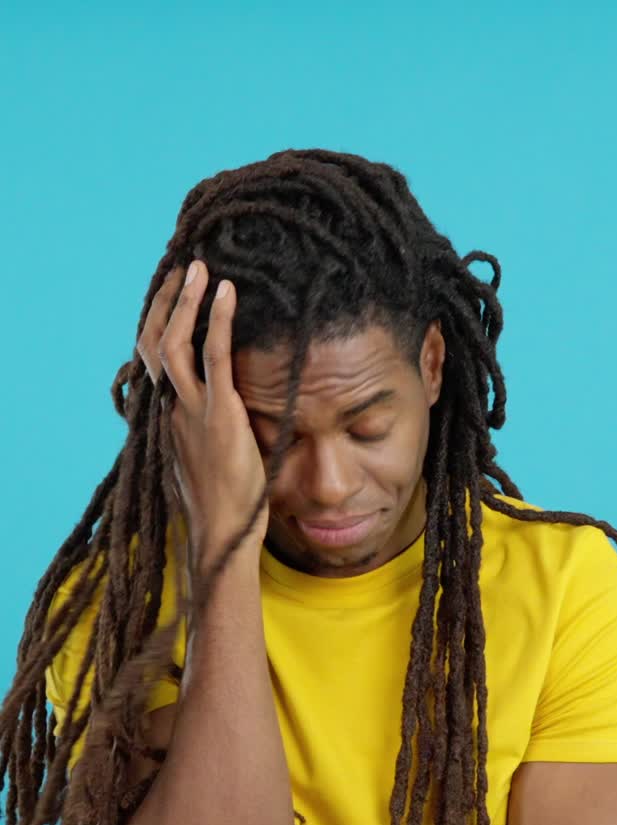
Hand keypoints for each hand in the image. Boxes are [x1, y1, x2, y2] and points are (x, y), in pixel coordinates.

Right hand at [136, 260, 268, 566]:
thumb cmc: (226, 501)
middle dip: (164, 303)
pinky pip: (215, 358)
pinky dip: (218, 320)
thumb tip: (233, 409)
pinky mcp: (219, 415)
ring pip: (172, 343)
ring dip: (185, 301)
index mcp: (167, 418)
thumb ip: (212, 427)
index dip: (158, 324)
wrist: (224, 532)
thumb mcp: (211, 456)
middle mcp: (171, 409)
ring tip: (199, 269)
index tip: (171, 296)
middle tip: (181, 270)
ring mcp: (191, 411)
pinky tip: (227, 293)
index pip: (153, 360)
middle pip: (152, 343)